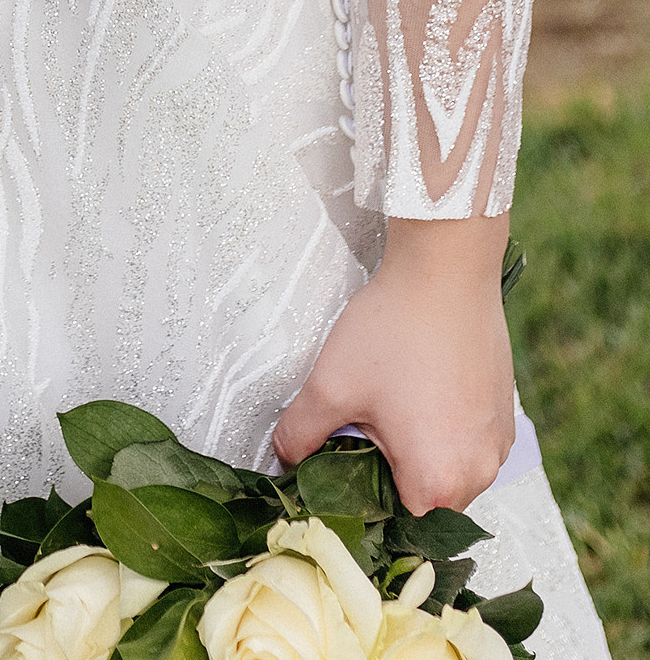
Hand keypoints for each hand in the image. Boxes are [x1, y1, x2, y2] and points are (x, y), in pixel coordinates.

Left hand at [273, 214, 515, 514]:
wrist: (445, 270)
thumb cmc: (393, 329)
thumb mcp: (330, 385)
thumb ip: (299, 434)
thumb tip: (284, 457)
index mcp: (439, 482)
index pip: (395, 520)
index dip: (363, 496)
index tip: (344, 463)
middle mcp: (480, 473)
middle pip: (425, 498)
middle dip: (390, 470)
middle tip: (365, 423)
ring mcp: (498, 444)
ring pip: (448, 468)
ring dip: (419, 447)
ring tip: (393, 398)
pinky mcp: (506, 414)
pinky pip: (469, 440)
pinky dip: (444, 426)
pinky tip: (420, 384)